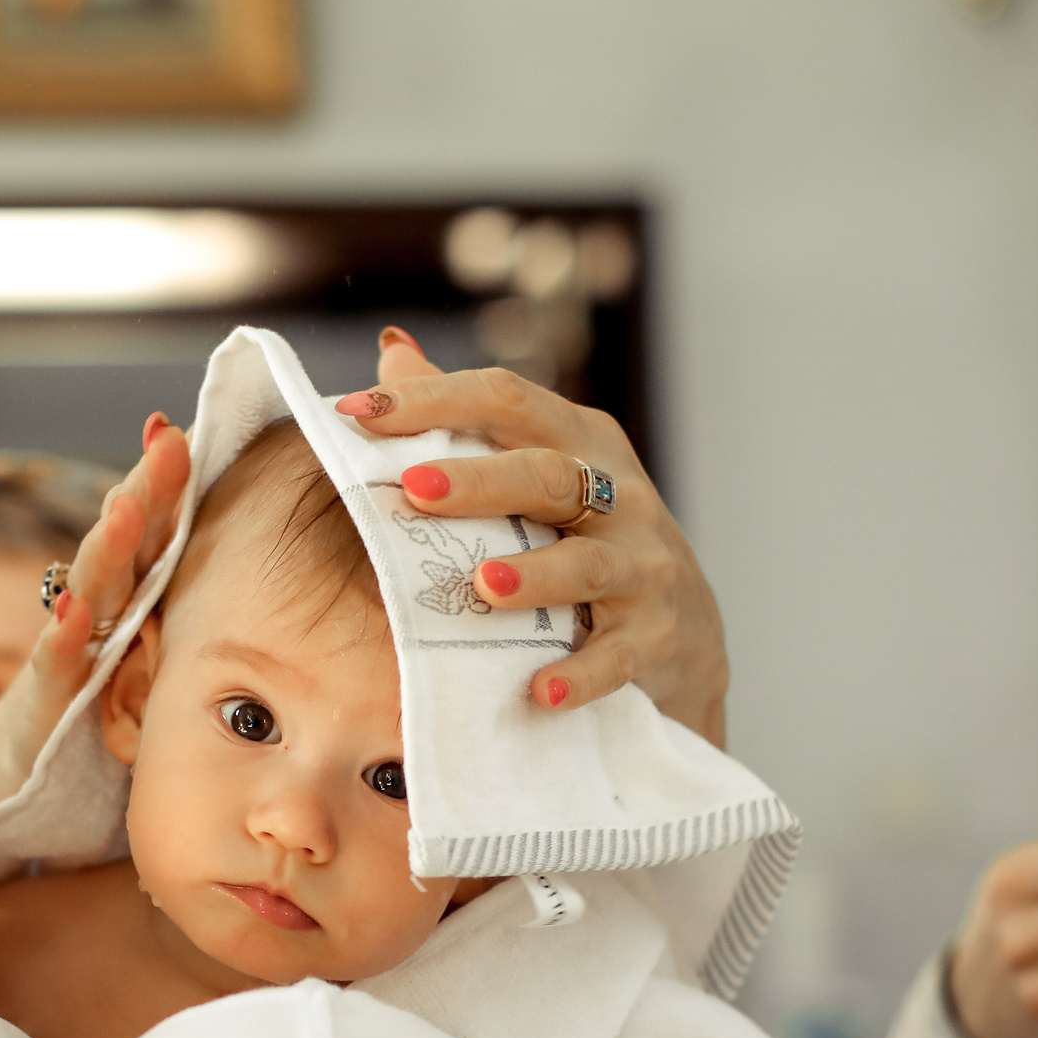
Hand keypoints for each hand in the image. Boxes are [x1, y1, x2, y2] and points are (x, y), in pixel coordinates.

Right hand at [0, 416, 189, 806]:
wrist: (6, 781)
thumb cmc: (93, 718)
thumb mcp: (152, 668)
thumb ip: (184, 627)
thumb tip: (267, 597)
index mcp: (130, 604)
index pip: (154, 537)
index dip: (170, 488)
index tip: (187, 432)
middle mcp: (96, 618)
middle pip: (125, 547)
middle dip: (145, 493)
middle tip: (169, 442)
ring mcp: (67, 658)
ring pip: (90, 594)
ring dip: (107, 550)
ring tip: (126, 507)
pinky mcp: (44, 708)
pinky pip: (57, 669)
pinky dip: (66, 639)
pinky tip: (79, 612)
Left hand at [336, 332, 729, 743]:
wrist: (682, 637)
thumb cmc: (587, 540)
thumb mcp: (540, 470)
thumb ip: (467, 416)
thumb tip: (391, 348)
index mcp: (580, 441)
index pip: (507, 400)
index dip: (433, 399)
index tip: (356, 411)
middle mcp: (619, 494)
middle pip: (550, 474)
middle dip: (481, 481)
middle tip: (414, 489)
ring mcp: (644, 565)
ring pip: (587, 564)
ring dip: (534, 576)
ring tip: (482, 587)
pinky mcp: (657, 636)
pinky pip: (618, 655)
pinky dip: (581, 672)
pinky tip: (539, 689)